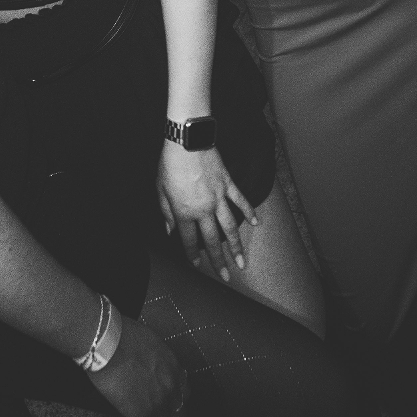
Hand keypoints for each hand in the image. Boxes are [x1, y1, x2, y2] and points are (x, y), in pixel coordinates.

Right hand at [89, 314, 185, 416]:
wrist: (108, 341)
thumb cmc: (121, 335)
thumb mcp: (149, 344)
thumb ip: (154, 361)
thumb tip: (146, 369)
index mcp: (174, 367)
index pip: (184, 394)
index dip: (175, 404)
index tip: (166, 408)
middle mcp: (172, 386)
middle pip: (179, 415)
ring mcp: (159, 402)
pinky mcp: (141, 414)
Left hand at [157, 142, 255, 280]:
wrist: (187, 140)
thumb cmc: (170, 163)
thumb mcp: (159, 189)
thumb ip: (165, 212)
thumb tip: (169, 229)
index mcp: (184, 212)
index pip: (189, 241)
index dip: (193, 256)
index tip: (198, 266)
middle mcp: (203, 209)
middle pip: (212, 241)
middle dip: (220, 261)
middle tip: (227, 276)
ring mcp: (218, 197)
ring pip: (230, 227)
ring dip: (237, 246)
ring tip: (243, 261)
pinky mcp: (228, 184)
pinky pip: (240, 201)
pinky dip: (249, 212)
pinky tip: (256, 223)